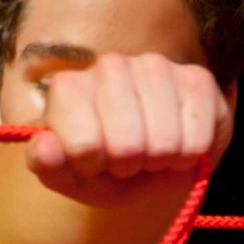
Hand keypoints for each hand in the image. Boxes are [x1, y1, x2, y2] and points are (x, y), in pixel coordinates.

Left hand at [27, 53, 232, 206]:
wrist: (152, 162)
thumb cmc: (106, 167)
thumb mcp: (71, 177)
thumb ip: (47, 165)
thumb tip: (45, 146)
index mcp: (70, 87)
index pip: (83, 145)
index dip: (93, 167)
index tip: (95, 162)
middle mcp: (111, 66)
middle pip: (127, 145)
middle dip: (129, 165)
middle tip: (128, 159)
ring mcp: (157, 67)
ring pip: (164, 143)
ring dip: (161, 161)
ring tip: (153, 152)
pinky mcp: (197, 79)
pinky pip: (196, 141)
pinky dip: (190, 157)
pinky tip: (181, 144)